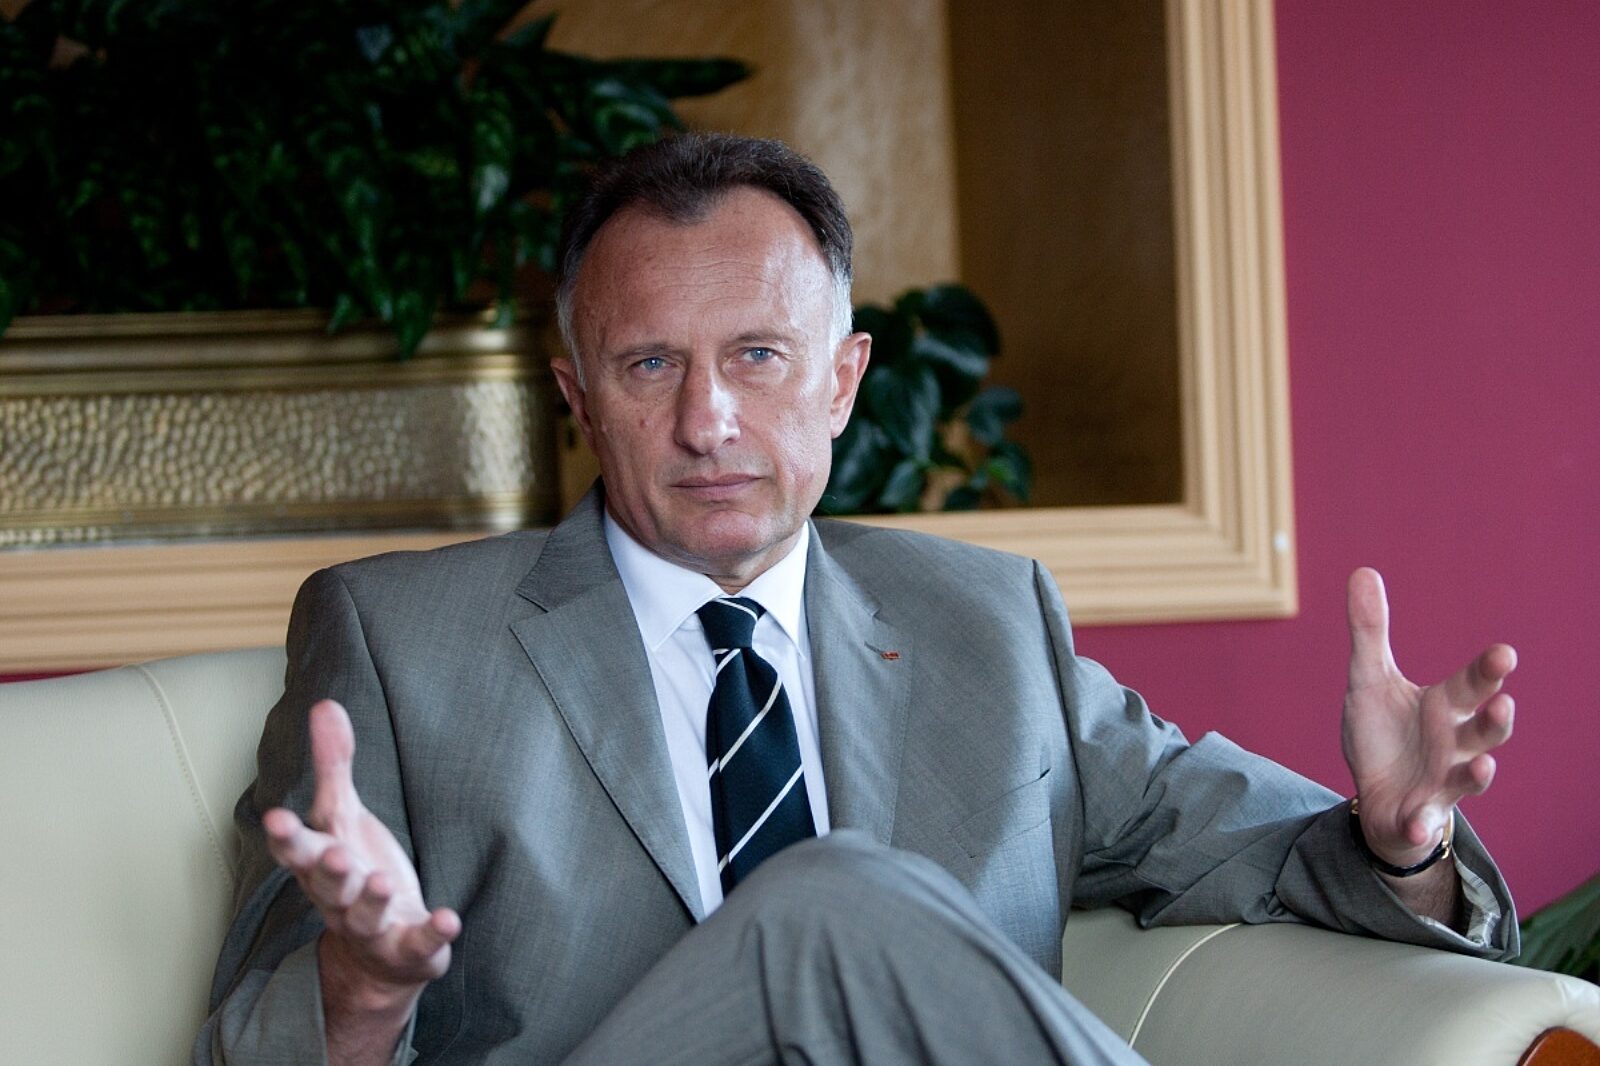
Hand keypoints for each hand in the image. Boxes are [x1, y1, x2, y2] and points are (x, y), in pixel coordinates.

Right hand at [263, 700, 459, 1015]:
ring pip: (365, 916)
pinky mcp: (409, 948)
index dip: (286, 838)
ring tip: (381, 881)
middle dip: (329, 870)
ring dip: (371, 900)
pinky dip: (432, 933)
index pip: (297, 851)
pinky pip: (419, 942)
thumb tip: (323, 704)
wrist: (377, 955)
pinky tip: (448, 918)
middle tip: (333, 853)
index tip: (275, 818)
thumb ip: (333, 766)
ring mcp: (374, 927)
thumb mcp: (343, 817)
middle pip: (329, 885)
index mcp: (322, 862)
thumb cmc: (355, 871)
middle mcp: (342, 898)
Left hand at [1341, 568, 1515, 867]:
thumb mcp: (1369, 679)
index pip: (1473, 684)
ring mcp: (1442, 781)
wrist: (1376, 794)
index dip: (1488, 671)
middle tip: (1502, 704)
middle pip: (1484, 731)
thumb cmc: (1383, 733)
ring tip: (1483, 764)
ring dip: (1478, 773)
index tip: (1504, 654)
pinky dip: (1422, 824)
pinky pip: (1425, 821)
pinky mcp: (1422, 814)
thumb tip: (1363, 570)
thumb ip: (1371, 631)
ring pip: (1470, 778)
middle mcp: (1454, 743)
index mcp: (1445, 706)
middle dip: (1495, 720)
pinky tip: (1417, 826)